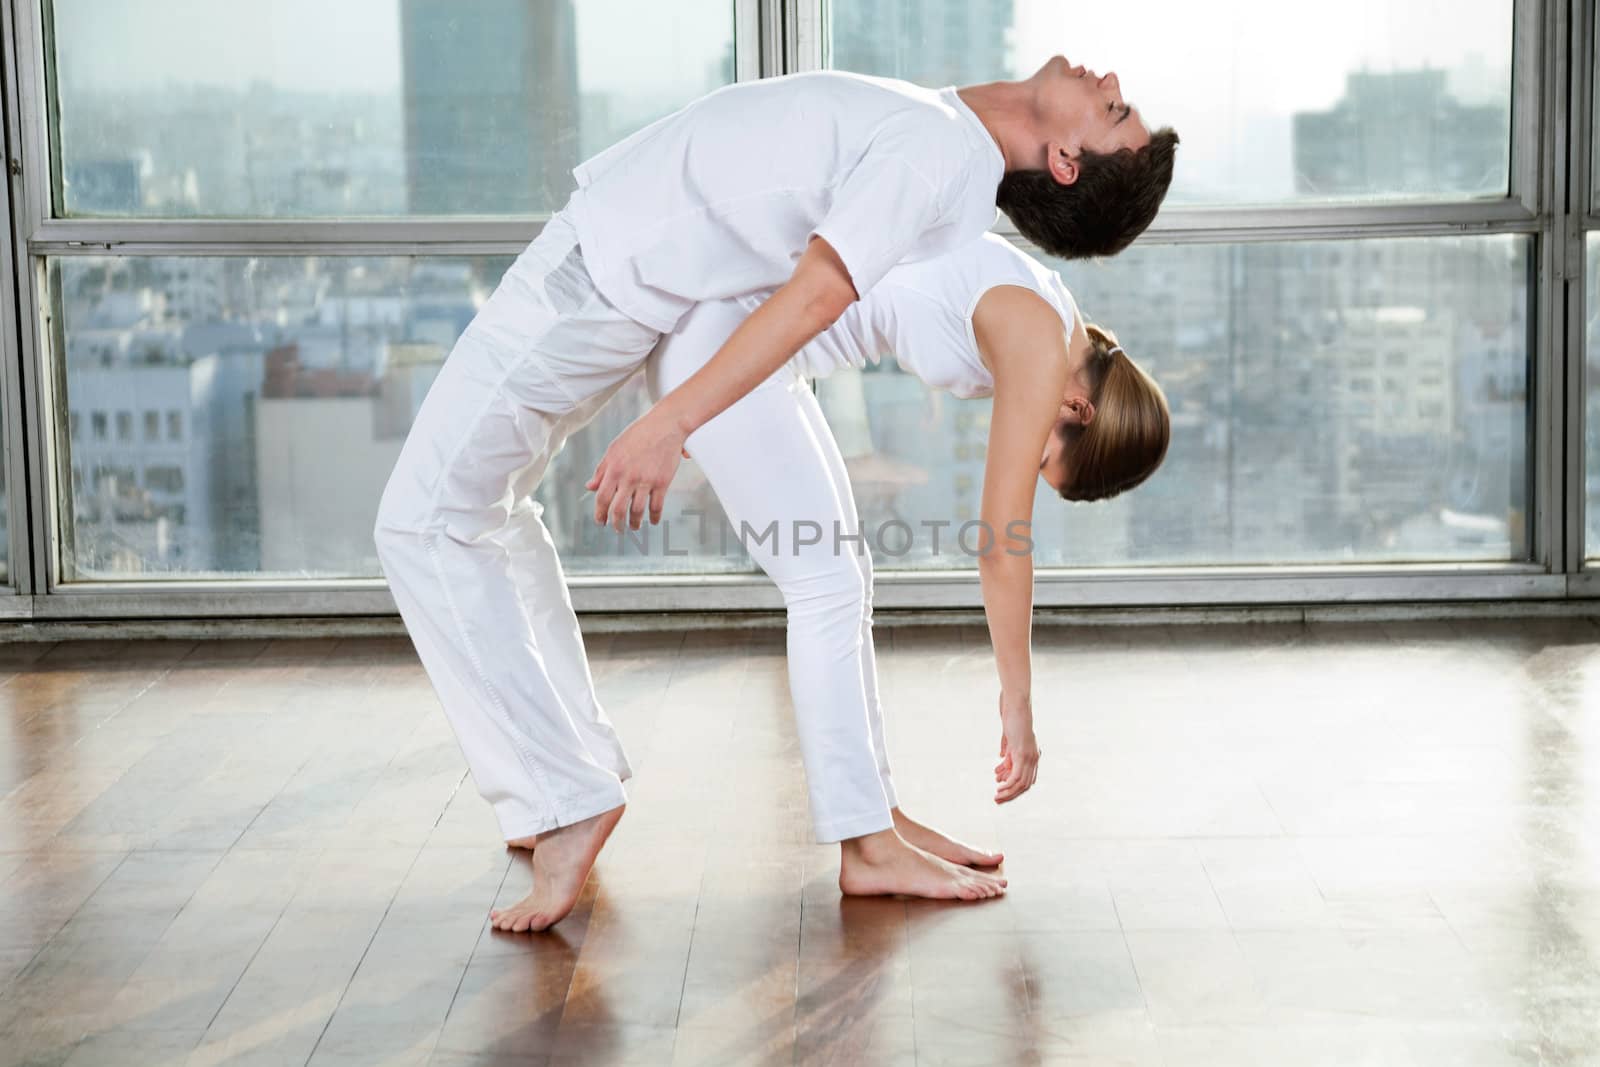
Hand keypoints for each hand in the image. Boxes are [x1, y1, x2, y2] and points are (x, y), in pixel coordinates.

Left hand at [586, 407, 688, 530]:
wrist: (665, 425)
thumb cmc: (639, 435)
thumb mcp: (614, 449)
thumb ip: (601, 469)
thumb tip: (589, 486)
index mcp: (614, 468)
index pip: (601, 498)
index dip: (600, 513)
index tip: (600, 521)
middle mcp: (628, 477)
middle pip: (618, 509)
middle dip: (616, 524)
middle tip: (617, 529)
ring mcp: (646, 481)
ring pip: (637, 511)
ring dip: (634, 523)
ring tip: (634, 527)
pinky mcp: (662, 482)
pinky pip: (656, 506)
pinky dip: (654, 517)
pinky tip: (652, 521)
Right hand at [993, 693, 1039, 803]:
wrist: (1017, 705)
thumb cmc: (1013, 718)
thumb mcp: (1010, 737)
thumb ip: (1008, 749)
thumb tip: (1002, 757)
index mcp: (1032, 754)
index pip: (1027, 778)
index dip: (1015, 788)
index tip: (1002, 792)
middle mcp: (1033, 758)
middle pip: (1026, 785)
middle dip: (1011, 795)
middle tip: (998, 800)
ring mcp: (1029, 757)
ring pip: (1021, 784)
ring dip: (1008, 793)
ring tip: (996, 797)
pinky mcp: (1022, 754)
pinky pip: (1016, 776)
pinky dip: (1008, 785)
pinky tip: (999, 787)